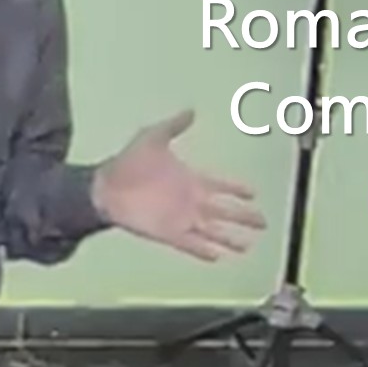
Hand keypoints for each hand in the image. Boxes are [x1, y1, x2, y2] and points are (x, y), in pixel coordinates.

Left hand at [92, 109, 266, 261]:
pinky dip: (203, 250)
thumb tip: (191, 110)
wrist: (105, 187)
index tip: (254, 193)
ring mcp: (181, 218)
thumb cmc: (128, 162)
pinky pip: (190, 244)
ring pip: (212, 231)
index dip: (238, 189)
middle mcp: (190, 201)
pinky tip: (217, 256)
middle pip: (224, 212)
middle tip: (263, 222)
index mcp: (191, 179)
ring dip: (229, 239)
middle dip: (244, 217)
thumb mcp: (152, 137)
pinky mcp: (168, 233)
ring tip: (246, 246)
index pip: (221, 186)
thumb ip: (174, 126)